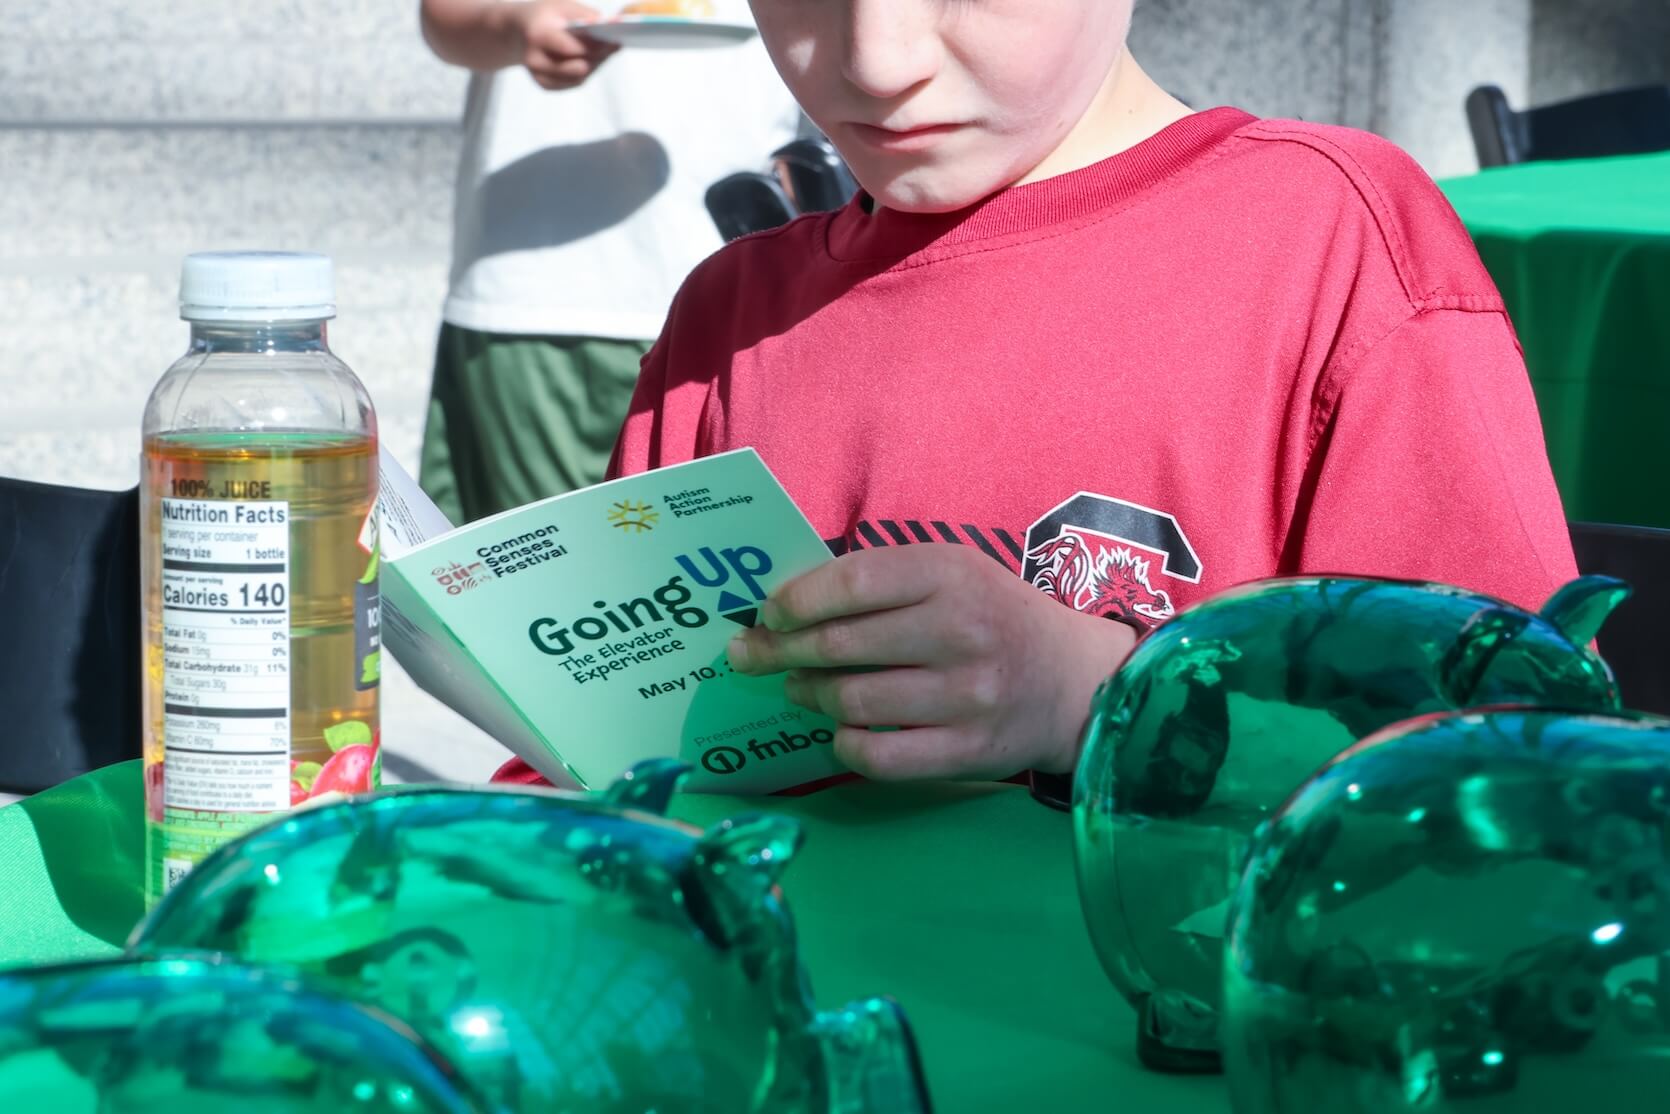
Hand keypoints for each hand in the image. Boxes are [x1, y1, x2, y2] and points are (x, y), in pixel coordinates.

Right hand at [513, 0, 618, 89]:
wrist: (518, 32)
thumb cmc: (544, 16)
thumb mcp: (562, 6)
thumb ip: (585, 15)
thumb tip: (613, 25)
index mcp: (538, 35)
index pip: (572, 47)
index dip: (596, 45)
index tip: (614, 38)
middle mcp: (535, 59)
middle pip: (579, 66)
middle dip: (599, 56)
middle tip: (614, 44)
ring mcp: (539, 75)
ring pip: (580, 77)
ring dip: (595, 64)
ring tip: (604, 50)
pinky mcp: (545, 85)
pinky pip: (575, 82)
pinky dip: (587, 71)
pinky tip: (591, 58)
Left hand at [725, 545, 1138, 780]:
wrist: (1075, 681)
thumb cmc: (995, 618)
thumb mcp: (953, 573)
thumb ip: (882, 581)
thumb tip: (785, 604)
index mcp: (952, 574)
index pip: (852, 583)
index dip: (797, 600)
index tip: (769, 613)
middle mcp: (961, 631)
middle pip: (841, 645)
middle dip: (781, 651)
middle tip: (752, 656)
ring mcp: (967, 696)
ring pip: (852, 703)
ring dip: (810, 696)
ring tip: (799, 689)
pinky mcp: (968, 751)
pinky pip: (879, 757)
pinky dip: (845, 746)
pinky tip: (841, 732)